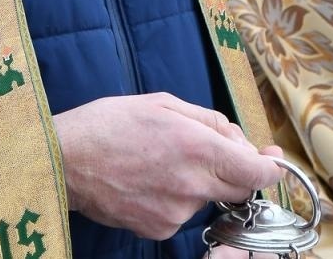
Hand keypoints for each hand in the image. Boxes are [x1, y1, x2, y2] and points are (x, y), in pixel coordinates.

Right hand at [52, 92, 284, 240]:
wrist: (63, 161)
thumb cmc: (109, 123)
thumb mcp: (163, 103)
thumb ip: (210, 121)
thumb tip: (241, 140)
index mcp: (198, 148)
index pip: (258, 171)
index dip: (270, 167)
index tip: (270, 159)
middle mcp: (193, 185)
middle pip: (238, 187)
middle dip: (232, 170)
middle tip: (206, 150)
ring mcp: (176, 212)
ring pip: (206, 198)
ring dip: (197, 182)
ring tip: (159, 161)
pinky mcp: (158, 229)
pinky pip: (181, 213)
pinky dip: (173, 198)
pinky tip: (146, 180)